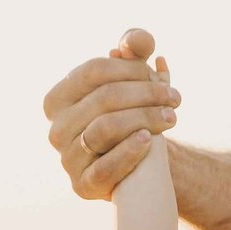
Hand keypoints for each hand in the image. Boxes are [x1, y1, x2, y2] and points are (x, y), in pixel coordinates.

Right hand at [43, 27, 180, 200]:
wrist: (137, 165)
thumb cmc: (131, 113)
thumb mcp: (133, 76)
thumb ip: (134, 49)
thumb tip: (136, 42)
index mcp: (57, 99)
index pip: (94, 70)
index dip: (131, 69)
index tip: (159, 75)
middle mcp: (55, 129)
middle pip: (104, 98)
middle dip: (146, 94)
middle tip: (175, 98)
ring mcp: (66, 159)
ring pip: (105, 128)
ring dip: (145, 119)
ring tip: (171, 117)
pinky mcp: (82, 186)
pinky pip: (105, 167)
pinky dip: (129, 151)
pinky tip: (149, 140)